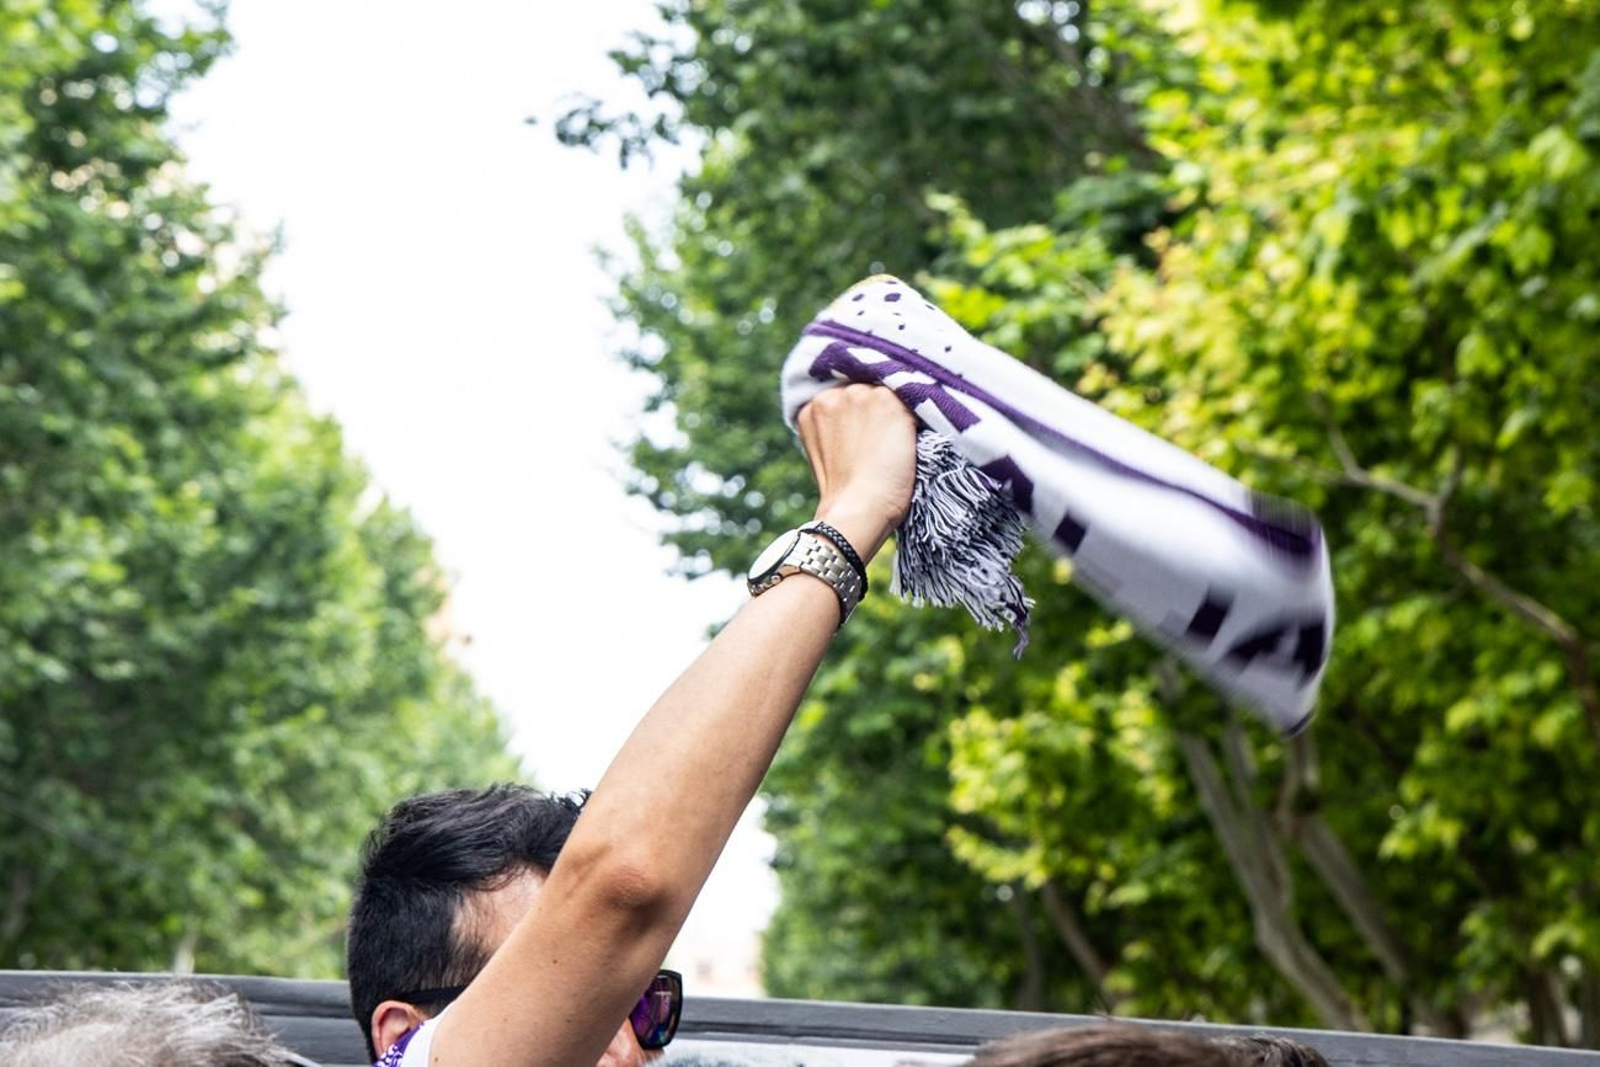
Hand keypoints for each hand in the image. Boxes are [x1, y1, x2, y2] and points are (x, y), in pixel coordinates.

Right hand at [796, 384, 916, 561]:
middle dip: (873, 410)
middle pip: (863, 390)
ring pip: (886, 393)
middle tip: (881, 442)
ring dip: (894, 412)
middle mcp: (832, 396)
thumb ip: (833, 429)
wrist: (859, 510)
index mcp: (811, 408)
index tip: (867, 434)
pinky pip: (910, 399)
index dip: (858, 415)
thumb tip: (858, 423)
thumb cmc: (844, 494)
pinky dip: (914, 418)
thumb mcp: (824, 453)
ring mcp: (860, 396)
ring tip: (896, 443)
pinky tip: (911, 440)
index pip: (842, 396)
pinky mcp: (887, 402)